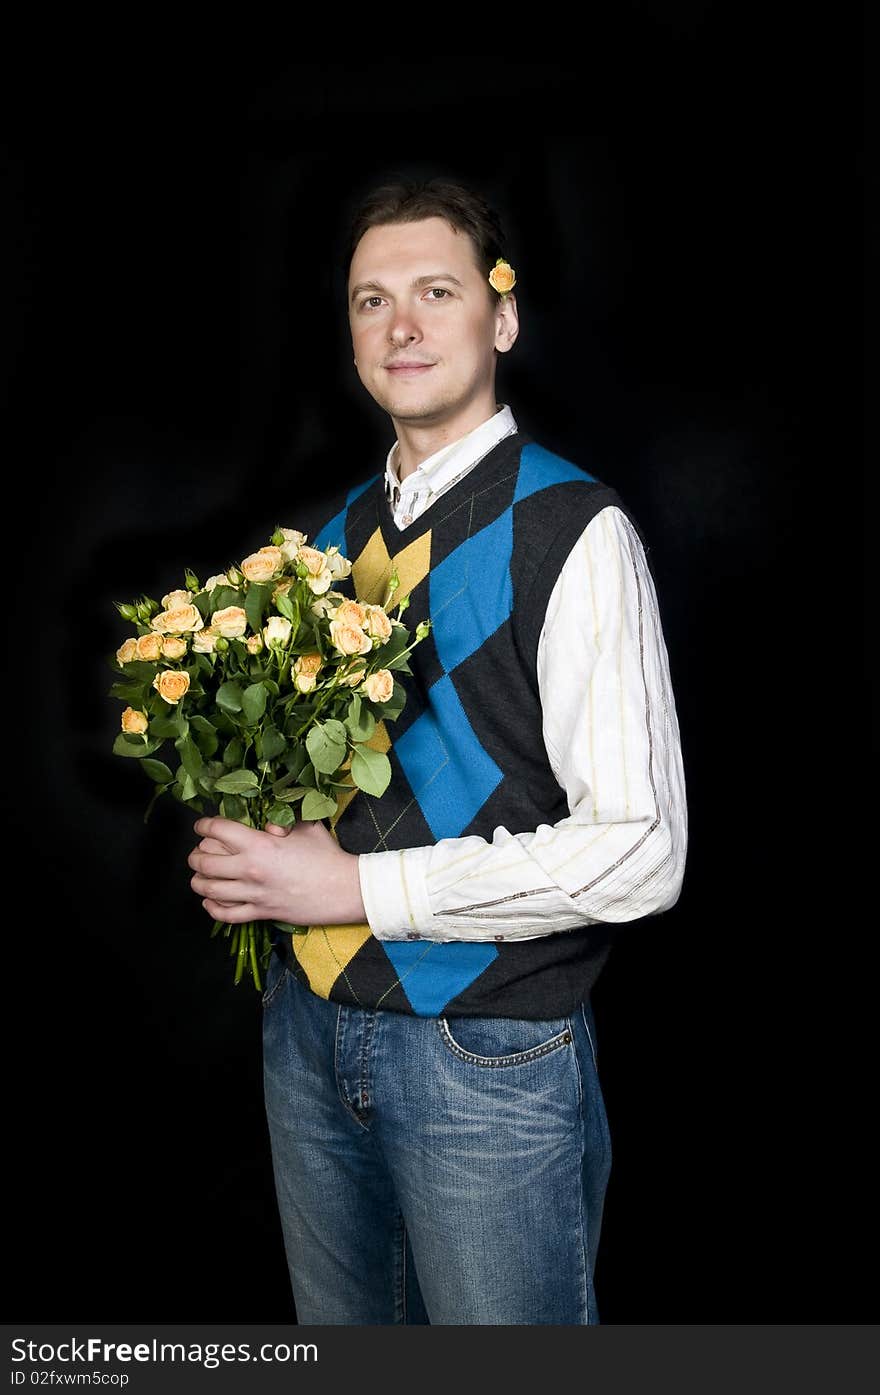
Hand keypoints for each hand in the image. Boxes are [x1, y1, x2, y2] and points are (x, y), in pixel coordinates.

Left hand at [187, 817, 366, 926]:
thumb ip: (281, 819)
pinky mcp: (261, 913)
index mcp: (260, 844)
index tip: (202, 825)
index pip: (217, 830)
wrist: (345, 889)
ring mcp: (254, 894)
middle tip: (198, 851)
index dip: (204, 825)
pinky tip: (211, 901)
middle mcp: (251, 869)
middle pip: (204, 862)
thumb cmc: (327, 855)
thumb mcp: (305, 826)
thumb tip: (265, 824)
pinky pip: (226, 915)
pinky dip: (212, 908)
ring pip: (209, 889)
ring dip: (198, 881)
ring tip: (199, 876)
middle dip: (195, 855)